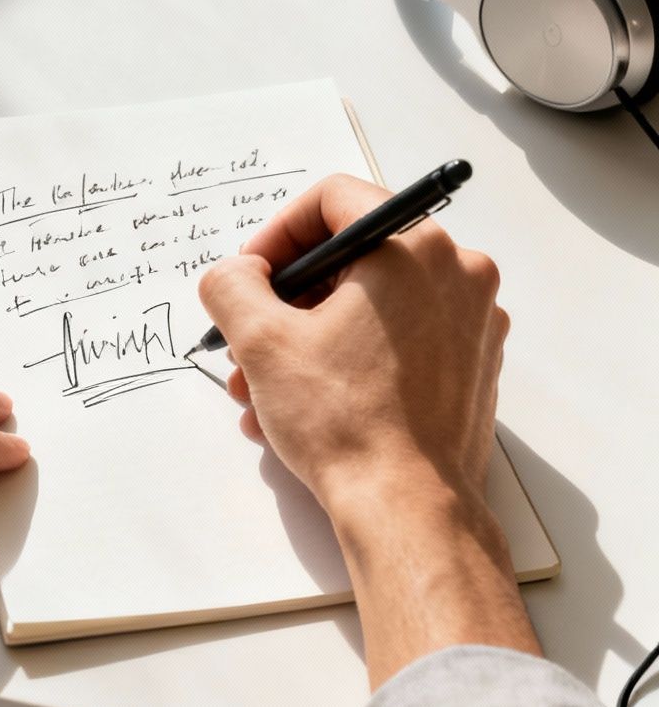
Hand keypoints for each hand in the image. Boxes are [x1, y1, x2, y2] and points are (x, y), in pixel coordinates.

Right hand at [197, 174, 505, 516]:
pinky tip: (304, 403)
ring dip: (308, 335)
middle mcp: (457, 273)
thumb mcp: (260, 342)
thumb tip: (237, 273)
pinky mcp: (474, 363)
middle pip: (352, 256)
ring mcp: (473, 320)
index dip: (277, 232)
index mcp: (413, 250)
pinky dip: (349, 356)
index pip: (334, 199)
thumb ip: (232, 285)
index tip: (250, 275)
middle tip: (247, 340)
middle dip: (287, 300)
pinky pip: (398, 337)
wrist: (408, 507)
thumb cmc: (345, 422)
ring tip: (263, 387)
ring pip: (371, 302)